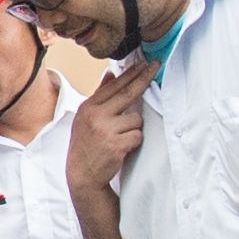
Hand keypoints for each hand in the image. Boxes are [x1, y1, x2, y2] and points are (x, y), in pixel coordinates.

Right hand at [61, 52, 152, 195]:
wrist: (82, 176)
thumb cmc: (86, 145)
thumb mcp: (86, 118)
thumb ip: (100, 96)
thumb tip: (110, 74)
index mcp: (88, 107)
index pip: (114, 86)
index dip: (130, 73)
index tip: (143, 63)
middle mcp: (96, 116)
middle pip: (127, 93)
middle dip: (144, 78)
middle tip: (155, 66)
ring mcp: (106, 130)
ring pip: (136, 119)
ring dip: (132, 129)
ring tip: (119, 138)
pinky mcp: (116, 144)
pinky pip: (137, 135)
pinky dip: (133, 142)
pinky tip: (121, 148)